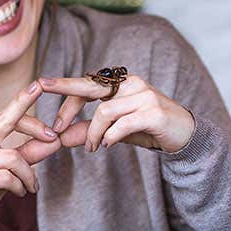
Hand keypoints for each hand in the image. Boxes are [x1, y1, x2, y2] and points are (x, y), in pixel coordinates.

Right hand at [0, 80, 60, 230]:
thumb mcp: (10, 167)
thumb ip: (29, 152)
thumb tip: (55, 140)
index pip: (4, 114)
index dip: (23, 100)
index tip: (39, 85)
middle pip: (7, 123)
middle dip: (34, 126)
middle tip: (55, 138)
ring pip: (13, 157)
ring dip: (28, 174)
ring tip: (31, 186)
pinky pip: (8, 177)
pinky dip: (19, 186)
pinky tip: (19, 192)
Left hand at [38, 73, 195, 153]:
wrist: (186, 135)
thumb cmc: (149, 129)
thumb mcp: (116, 130)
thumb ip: (92, 130)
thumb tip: (62, 138)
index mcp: (121, 84)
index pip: (87, 84)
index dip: (65, 95)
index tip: (45, 99)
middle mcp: (132, 84)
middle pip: (90, 88)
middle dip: (66, 99)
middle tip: (53, 122)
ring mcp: (144, 96)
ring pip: (104, 111)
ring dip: (93, 133)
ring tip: (92, 147)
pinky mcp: (154, 113)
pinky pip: (122, 124)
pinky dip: (110, 136)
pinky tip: (108, 144)